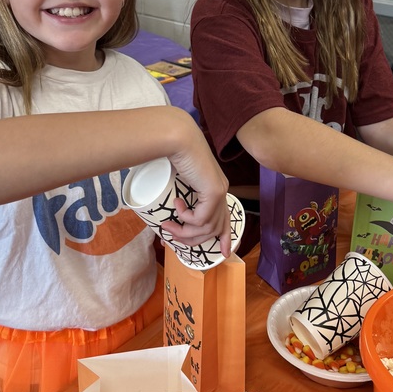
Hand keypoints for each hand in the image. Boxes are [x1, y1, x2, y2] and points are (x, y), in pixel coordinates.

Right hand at [159, 131, 230, 255]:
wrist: (178, 139)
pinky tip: (177, 205)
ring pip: (206, 228)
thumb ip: (180, 196)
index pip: (225, 218)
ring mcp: (219, 192)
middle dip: (192, 239)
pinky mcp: (214, 192)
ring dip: (184, 231)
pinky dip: (186, 218)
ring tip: (168, 225)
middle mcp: (221, 191)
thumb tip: (172, 210)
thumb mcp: (178, 181)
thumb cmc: (173, 154)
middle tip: (172, 238)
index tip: (223, 252)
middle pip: (215, 229)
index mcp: (216, 188)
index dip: (225, 237)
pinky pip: (201, 219)